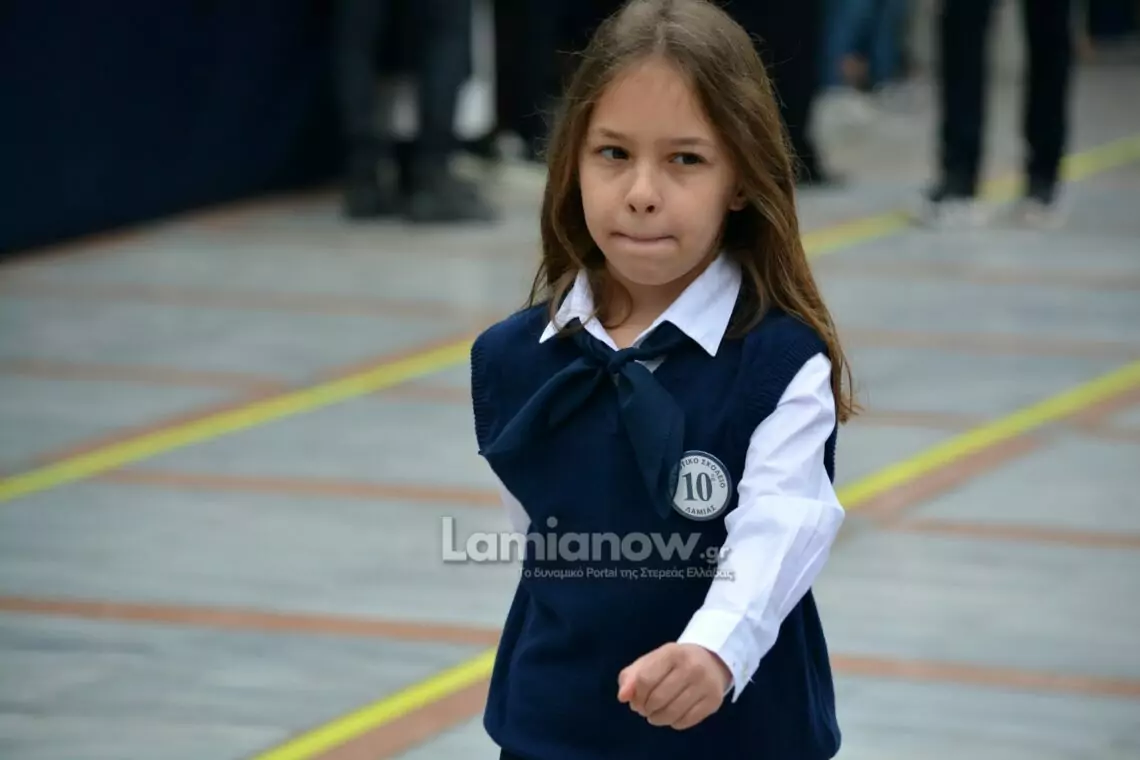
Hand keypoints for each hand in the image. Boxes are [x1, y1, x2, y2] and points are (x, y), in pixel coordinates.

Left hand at [616, 643, 731, 729]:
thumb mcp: (651, 662)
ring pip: (672, 713)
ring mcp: (705, 684)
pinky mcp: (714, 701)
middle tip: (645, 709)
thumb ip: (631, 677)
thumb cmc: (674, 663)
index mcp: (672, 653)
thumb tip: (623, 697)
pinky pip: (686, 721)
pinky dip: (674, 723)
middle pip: (657, 699)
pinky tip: (672, 716)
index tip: (636, 700)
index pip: (645, 680)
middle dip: (645, 709)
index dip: (636, 695)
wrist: (711, 661)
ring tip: (655, 715)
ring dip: (657, 719)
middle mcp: (692, 667)